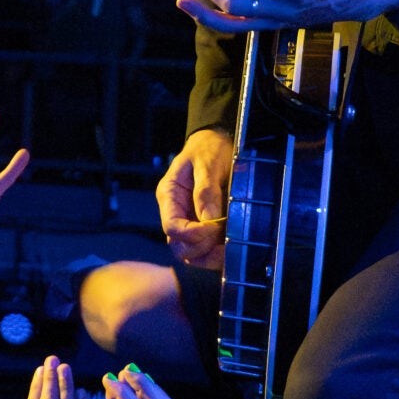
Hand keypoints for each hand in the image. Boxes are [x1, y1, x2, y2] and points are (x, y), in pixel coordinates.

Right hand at [157, 128, 234, 270]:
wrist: (216, 142)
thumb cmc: (209, 149)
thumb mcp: (207, 164)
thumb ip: (206, 191)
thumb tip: (209, 219)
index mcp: (169, 195)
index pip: (172, 226)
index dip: (193, 233)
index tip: (215, 227)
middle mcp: (175, 212)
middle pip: (178, 245)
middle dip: (200, 247)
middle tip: (222, 239)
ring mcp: (187, 221)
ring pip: (189, 253)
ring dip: (207, 257)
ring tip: (227, 250)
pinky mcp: (202, 226)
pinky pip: (202, 250)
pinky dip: (214, 256)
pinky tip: (228, 250)